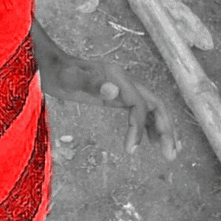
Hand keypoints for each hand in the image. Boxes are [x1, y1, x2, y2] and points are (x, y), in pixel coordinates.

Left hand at [45, 55, 179, 161]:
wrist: (49, 65)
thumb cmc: (58, 73)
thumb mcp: (70, 79)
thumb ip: (91, 83)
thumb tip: (114, 92)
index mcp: (117, 77)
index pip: (139, 104)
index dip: (138, 128)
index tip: (130, 151)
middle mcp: (124, 81)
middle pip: (155, 104)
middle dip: (166, 128)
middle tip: (171, 154)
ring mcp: (121, 87)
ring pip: (151, 108)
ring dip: (162, 128)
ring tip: (170, 152)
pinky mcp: (115, 95)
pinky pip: (139, 110)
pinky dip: (148, 125)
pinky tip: (150, 140)